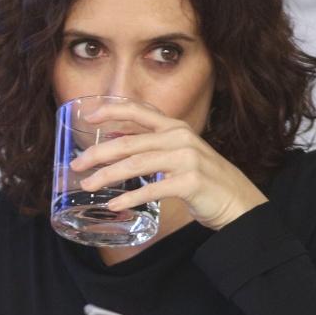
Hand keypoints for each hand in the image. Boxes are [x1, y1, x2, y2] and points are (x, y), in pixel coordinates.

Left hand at [71, 101, 267, 230]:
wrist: (239, 203)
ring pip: (136, 164)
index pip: (139, 110)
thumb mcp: (178, 155)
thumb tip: (113, 141)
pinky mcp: (191, 182)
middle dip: (98, 153)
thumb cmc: (203, 180)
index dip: (112, 110)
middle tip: (76, 164)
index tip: (87, 116)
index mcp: (175, 128)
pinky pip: (152, 189)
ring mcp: (187, 159)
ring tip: (88, 185)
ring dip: (107, 176)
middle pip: (129, 142)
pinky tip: (115, 204)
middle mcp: (180, 138)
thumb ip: (152, 146)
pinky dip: (130, 197)